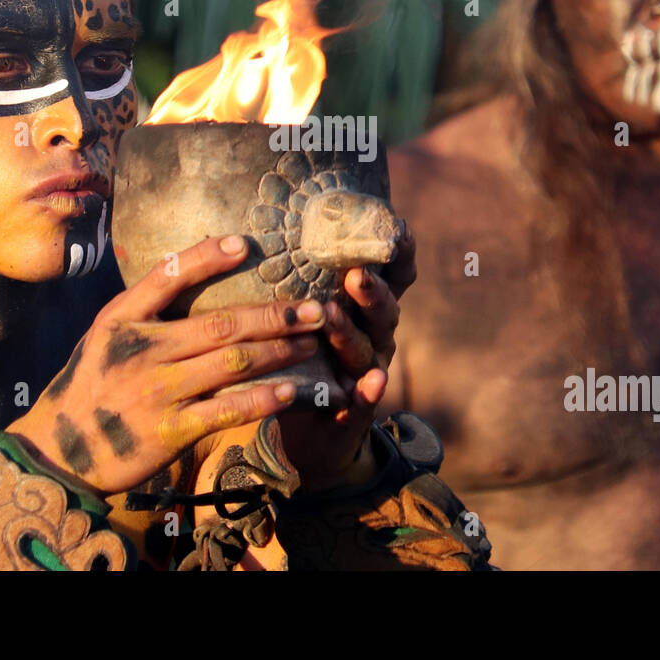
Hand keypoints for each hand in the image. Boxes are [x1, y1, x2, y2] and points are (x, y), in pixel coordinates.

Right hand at [8, 235, 326, 494]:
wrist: (60, 450)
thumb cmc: (90, 384)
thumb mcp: (105, 334)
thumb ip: (143, 308)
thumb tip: (192, 269)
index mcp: (123, 319)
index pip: (168, 276)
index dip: (208, 257)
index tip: (246, 243)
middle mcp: (143, 350)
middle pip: (222, 323)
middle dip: (276, 314)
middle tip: (316, 307)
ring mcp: (159, 390)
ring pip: (234, 362)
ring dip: (280, 351)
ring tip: (312, 342)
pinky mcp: (172, 429)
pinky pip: (228, 409)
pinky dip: (264, 398)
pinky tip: (292, 390)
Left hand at [277, 225, 413, 491]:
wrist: (312, 433)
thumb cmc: (304, 359)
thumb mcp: (307, 318)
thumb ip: (301, 281)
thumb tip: (259, 230)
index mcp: (364, 309)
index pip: (392, 277)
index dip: (400, 254)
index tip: (399, 228)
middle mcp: (374, 337)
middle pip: (382, 309)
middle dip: (371, 290)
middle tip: (355, 273)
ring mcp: (368, 373)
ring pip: (367, 350)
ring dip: (351, 333)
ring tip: (333, 316)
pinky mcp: (357, 412)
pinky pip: (365, 400)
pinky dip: (370, 391)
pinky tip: (373, 381)